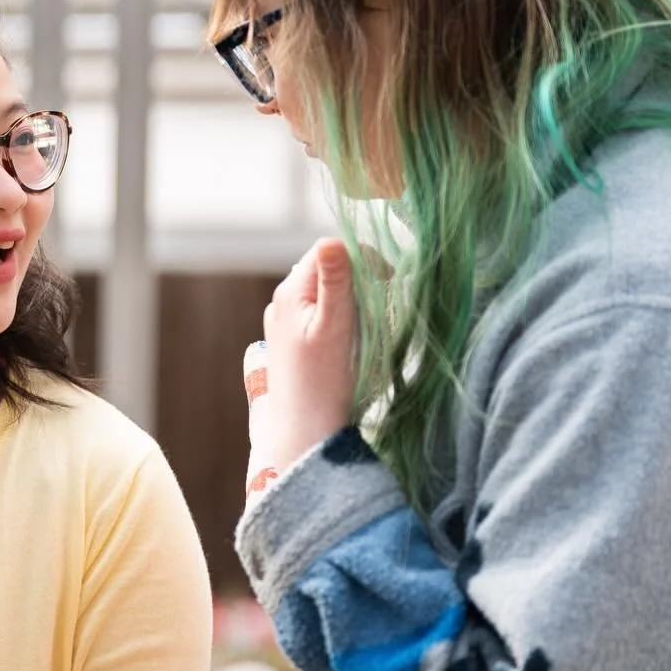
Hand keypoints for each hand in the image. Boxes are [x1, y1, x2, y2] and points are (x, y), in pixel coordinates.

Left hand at [259, 238, 358, 476]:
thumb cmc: (324, 382)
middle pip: (328, 268)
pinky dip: (342, 318)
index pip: (329, 249)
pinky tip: (351, 341)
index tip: (388, 283)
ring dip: (352, 300)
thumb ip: (335, 282)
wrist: (305, 430)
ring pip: (327, 291)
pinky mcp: (293, 340)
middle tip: (379, 309)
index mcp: (291, 290)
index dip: (363, 259)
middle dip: (358, 280)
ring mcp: (285, 320)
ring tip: (365, 329)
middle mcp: (282, 300)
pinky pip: (321, 313)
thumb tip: (333, 239)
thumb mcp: (335, 325)